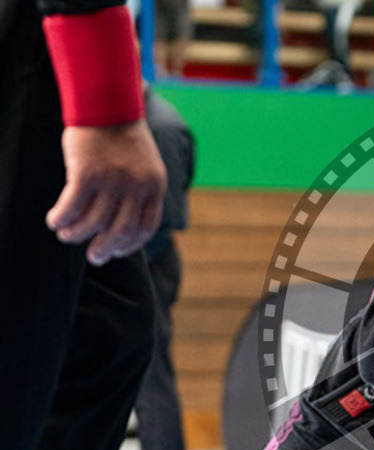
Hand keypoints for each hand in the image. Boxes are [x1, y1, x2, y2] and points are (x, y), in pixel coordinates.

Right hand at [47, 120, 166, 265]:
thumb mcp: (145, 166)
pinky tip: (54, 221)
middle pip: (120, 232)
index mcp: (154, 187)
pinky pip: (72, 207)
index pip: (145, 228)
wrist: (108, 104)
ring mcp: (112, 181)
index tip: (116, 252)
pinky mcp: (86, 173)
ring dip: (77, 234)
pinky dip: (61, 218)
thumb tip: (122, 225)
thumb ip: (140, 192)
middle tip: (94, 257)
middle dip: (105, 249)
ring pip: (94, 223)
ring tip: (67, 235)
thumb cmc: (122, 138)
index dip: (130, 245)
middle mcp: (136, 187)